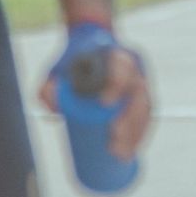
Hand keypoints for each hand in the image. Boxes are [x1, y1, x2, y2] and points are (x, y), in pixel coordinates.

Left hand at [37, 25, 154, 160]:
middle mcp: (134, 65)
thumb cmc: (70, 59)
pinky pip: (147, 114)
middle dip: (130, 123)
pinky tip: (134, 149)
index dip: (117, 85)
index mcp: (115, 53)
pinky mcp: (143, 92)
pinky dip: (142, 132)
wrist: (88, 41)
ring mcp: (142, 78)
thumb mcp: (54, 70)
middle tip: (114, 145)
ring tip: (124, 155)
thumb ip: (48, 88)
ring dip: (138, 133)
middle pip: (138, 95)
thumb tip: (55, 110)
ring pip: (146, 107)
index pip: (123, 67)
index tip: (104, 104)